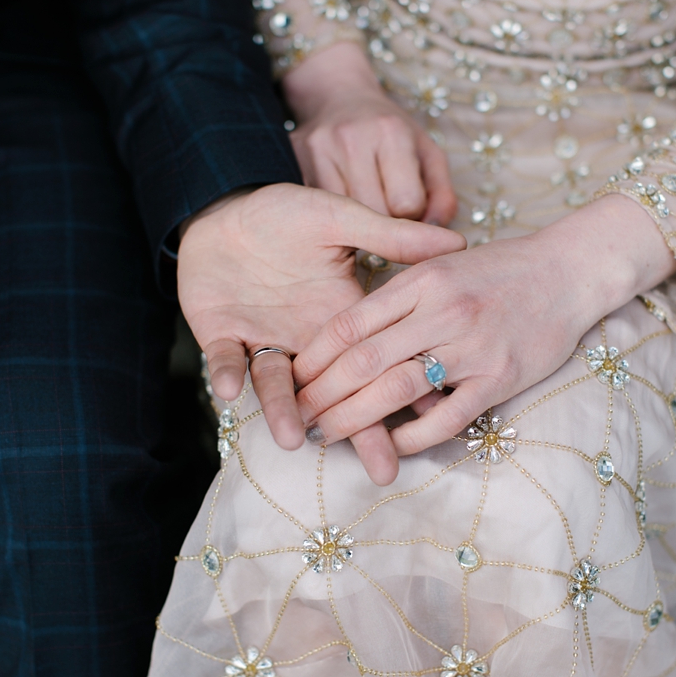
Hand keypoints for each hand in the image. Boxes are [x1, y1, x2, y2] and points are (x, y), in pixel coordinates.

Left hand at [178, 183, 465, 480]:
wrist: (225, 205)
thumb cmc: (286, 212)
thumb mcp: (338, 218)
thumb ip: (387, 235)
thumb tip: (454, 239)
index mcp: (339, 313)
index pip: (375, 360)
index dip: (398, 394)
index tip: (424, 424)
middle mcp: (304, 338)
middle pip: (335, 391)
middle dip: (358, 428)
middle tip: (381, 470)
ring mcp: (264, 341)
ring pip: (277, 385)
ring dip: (284, 411)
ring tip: (296, 439)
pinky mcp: (221, 334)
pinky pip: (224, 359)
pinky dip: (226, 373)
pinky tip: (228, 389)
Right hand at [284, 42, 456, 224]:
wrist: (338, 97)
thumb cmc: (390, 133)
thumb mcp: (427, 154)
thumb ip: (441, 196)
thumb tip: (435, 236)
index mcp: (391, 132)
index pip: (406, 204)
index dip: (411, 215)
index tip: (406, 207)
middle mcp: (352, 138)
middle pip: (373, 214)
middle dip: (384, 223)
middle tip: (384, 212)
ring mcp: (318, 148)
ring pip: (342, 217)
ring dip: (356, 223)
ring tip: (362, 207)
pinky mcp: (294, 158)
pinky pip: (318, 209)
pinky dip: (331, 215)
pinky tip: (337, 205)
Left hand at [292, 195, 675, 466]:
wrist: (570, 270)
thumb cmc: (501, 269)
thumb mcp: (442, 263)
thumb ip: (399, 294)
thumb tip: (346, 334)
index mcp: (421, 279)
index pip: (351, 322)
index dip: (314, 355)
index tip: (292, 377)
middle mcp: (442, 311)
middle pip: (364, 360)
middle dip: (321, 393)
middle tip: (297, 416)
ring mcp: (472, 346)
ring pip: (397, 389)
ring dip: (354, 418)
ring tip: (326, 435)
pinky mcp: (500, 378)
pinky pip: (447, 417)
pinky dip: (414, 436)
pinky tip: (392, 446)